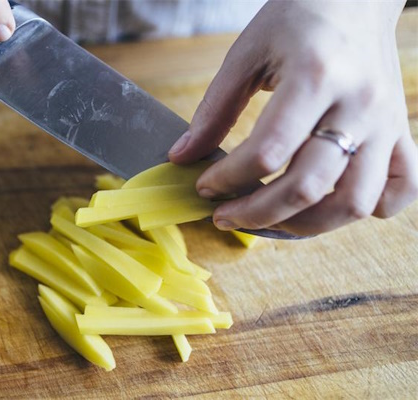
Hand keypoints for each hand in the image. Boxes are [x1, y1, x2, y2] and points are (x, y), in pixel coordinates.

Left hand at [169, 0, 417, 235]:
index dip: (227, 179)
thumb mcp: (246, 54)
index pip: (267, 151)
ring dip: (307, 225)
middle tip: (224, 214)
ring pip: (355, 201)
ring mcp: (386, 123)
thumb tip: (181, 157)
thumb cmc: (296, 19)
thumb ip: (213, 109)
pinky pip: (402, 188)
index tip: (204, 185)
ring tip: (271, 221)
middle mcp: (358, 105)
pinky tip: (333, 204)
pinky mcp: (400, 132)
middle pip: (307, 186)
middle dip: (255, 213)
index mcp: (315, 77)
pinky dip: (371, 208)